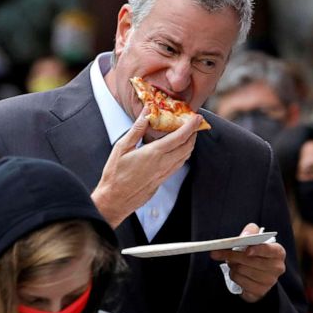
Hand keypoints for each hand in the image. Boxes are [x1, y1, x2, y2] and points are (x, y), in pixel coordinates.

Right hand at [91, 111, 200, 227]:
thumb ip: (137, 129)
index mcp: (154, 153)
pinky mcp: (162, 181)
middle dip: (194, 134)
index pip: (180, 137)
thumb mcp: (122, 147)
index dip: (191, 126)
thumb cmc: (115, 174)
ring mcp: (164, 174)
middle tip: (194, 124)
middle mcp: (163, 164)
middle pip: (187, 147)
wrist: (115, 200)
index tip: (197, 117)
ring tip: (188, 134)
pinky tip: (177, 150)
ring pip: (185, 157)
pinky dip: (183, 154)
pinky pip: (178, 165)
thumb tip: (147, 112)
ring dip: (189, 144)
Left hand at [209, 223, 286, 302]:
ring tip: (232, 262)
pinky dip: (233, 275)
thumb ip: (250, 232)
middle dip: (233, 255)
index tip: (246, 250)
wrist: (258, 273)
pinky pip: (239, 281)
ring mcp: (269, 281)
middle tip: (219, 252)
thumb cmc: (256, 253)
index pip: (269, 250)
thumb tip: (243, 237)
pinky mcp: (259, 291)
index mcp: (278, 252)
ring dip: (232, 265)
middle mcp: (277, 268)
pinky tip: (236, 272)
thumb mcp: (255, 239)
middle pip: (250, 260)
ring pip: (242, 270)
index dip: (257, 249)